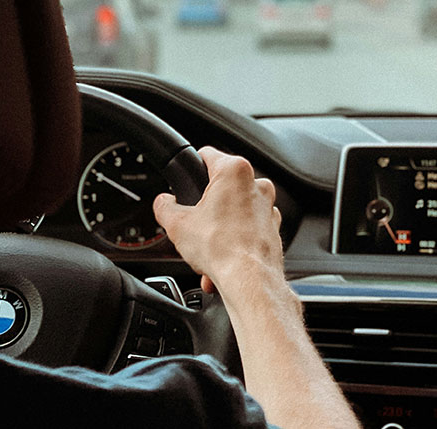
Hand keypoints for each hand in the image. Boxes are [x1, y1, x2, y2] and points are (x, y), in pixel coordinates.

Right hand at [153, 147, 282, 297]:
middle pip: (222, 187)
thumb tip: (163, 203)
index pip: (207, 155)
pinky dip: (234, 243)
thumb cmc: (222, 248)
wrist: (250, 280)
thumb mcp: (177, 225)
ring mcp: (268, 207)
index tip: (187, 175)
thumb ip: (165, 206)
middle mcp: (257, 185)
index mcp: (234, 172)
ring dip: (220, 229)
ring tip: (206, 249)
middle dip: (206, 207)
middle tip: (194, 223)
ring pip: (235, 211)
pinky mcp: (273, 228)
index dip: (192, 165)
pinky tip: (221, 260)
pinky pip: (248, 230)